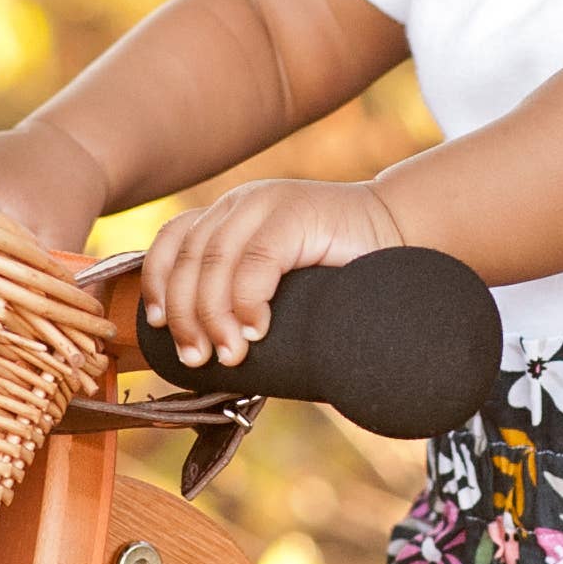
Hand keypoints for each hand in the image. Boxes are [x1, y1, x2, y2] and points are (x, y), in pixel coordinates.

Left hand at [142, 179, 401, 366]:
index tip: (159, 326)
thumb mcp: (281, 282)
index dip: (158, 284)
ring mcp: (267, 204)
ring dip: (214, 317)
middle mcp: (240, 204)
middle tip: (197, 359)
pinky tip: (255, 331)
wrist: (404, 236)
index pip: (173, 242)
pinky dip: (247, 301)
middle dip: (185, 315)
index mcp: (230, 216)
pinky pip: (255, 260)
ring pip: (214, 262)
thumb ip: (246, 299)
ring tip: (228, 355)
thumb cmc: (343, 272)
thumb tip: (212, 355)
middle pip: (188, 260)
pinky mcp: (295, 213)